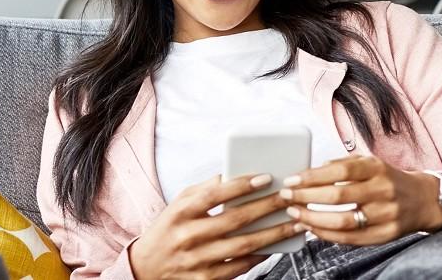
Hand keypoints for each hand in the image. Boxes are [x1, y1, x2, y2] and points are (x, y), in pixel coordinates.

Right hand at [130, 174, 302, 279]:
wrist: (146, 269)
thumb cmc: (168, 231)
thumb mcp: (178, 205)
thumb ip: (204, 189)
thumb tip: (234, 173)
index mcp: (180, 213)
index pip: (214, 195)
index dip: (241, 185)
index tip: (267, 177)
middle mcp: (188, 237)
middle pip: (235, 219)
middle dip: (268, 206)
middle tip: (290, 196)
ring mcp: (197, 261)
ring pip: (244, 245)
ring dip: (274, 233)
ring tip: (295, 222)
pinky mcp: (206, 279)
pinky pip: (241, 266)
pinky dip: (261, 255)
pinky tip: (277, 245)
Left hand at [280, 156, 441, 245]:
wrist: (424, 200)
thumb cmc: (389, 180)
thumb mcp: (372, 163)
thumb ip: (344, 164)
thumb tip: (313, 171)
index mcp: (377, 168)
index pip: (340, 171)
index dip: (312, 176)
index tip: (291, 181)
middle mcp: (383, 190)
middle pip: (339, 196)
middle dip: (306, 197)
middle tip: (286, 197)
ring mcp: (386, 214)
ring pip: (344, 221)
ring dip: (314, 220)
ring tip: (296, 215)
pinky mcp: (386, 234)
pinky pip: (352, 238)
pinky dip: (328, 235)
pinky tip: (313, 229)